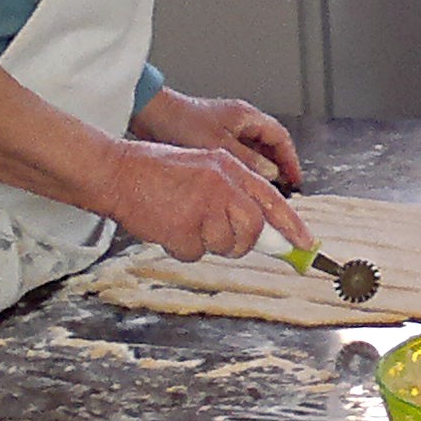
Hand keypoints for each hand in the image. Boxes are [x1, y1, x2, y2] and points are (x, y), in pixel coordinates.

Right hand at [96, 138, 311, 258]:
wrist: (116, 171)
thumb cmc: (155, 171)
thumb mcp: (203, 166)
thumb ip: (230, 191)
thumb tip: (256, 225)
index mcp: (229, 167)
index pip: (272, 199)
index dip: (291, 225)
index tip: (304, 244)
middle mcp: (222, 184)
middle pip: (252, 230)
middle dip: (241, 242)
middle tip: (223, 239)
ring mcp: (204, 206)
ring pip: (223, 245)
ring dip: (204, 242)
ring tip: (182, 220)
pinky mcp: (184, 227)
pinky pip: (194, 253)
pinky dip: (180, 247)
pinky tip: (167, 226)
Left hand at [131, 89, 302, 190]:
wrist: (150, 114)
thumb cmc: (181, 123)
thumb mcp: (220, 146)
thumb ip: (249, 160)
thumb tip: (271, 174)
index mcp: (246, 116)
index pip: (280, 138)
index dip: (291, 160)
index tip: (295, 180)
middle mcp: (239, 121)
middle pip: (268, 146)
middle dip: (277, 168)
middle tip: (281, 190)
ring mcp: (225, 130)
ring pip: (252, 153)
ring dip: (257, 171)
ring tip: (260, 193)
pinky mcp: (210, 139)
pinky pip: (235, 157)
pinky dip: (240, 171)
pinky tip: (236, 187)